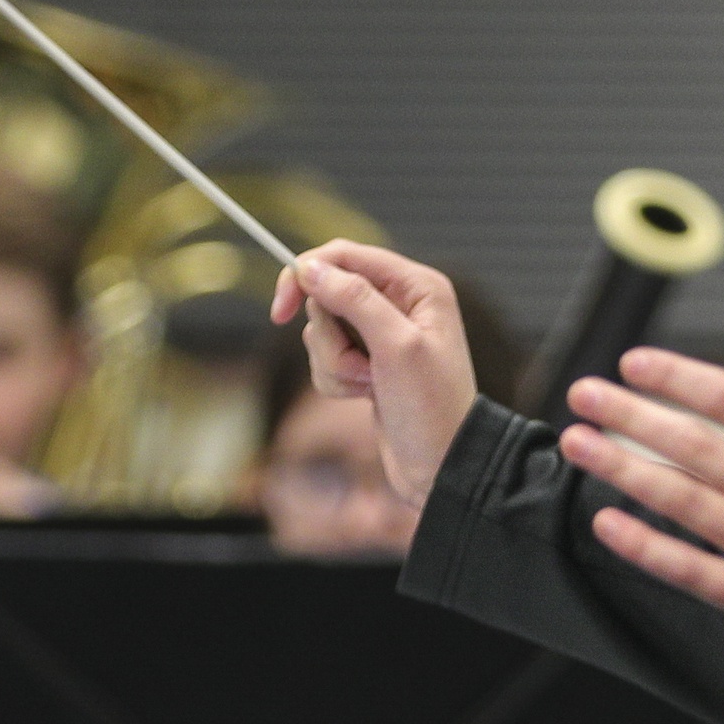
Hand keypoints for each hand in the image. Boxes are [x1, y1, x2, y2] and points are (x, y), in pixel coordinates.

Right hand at [271, 241, 480, 507]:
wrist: (443, 467)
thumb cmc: (432, 407)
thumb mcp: (397, 347)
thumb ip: (355, 300)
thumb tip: (310, 268)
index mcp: (416, 286)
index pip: (345, 256)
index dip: (307, 275)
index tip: (280, 311)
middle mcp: (399, 303)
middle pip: (327, 295)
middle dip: (330, 337)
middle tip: (360, 366)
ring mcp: (380, 335)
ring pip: (323, 331)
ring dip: (335, 363)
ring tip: (368, 386)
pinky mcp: (367, 363)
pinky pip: (326, 359)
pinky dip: (337, 380)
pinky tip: (365, 398)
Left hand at [558, 291, 723, 674]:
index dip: (681, 378)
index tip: (634, 363)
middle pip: (698, 449)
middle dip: (632, 417)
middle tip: (583, 393)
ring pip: (685, 504)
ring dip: (623, 470)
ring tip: (578, 443)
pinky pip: (691, 570)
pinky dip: (645, 546)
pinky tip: (605, 522)